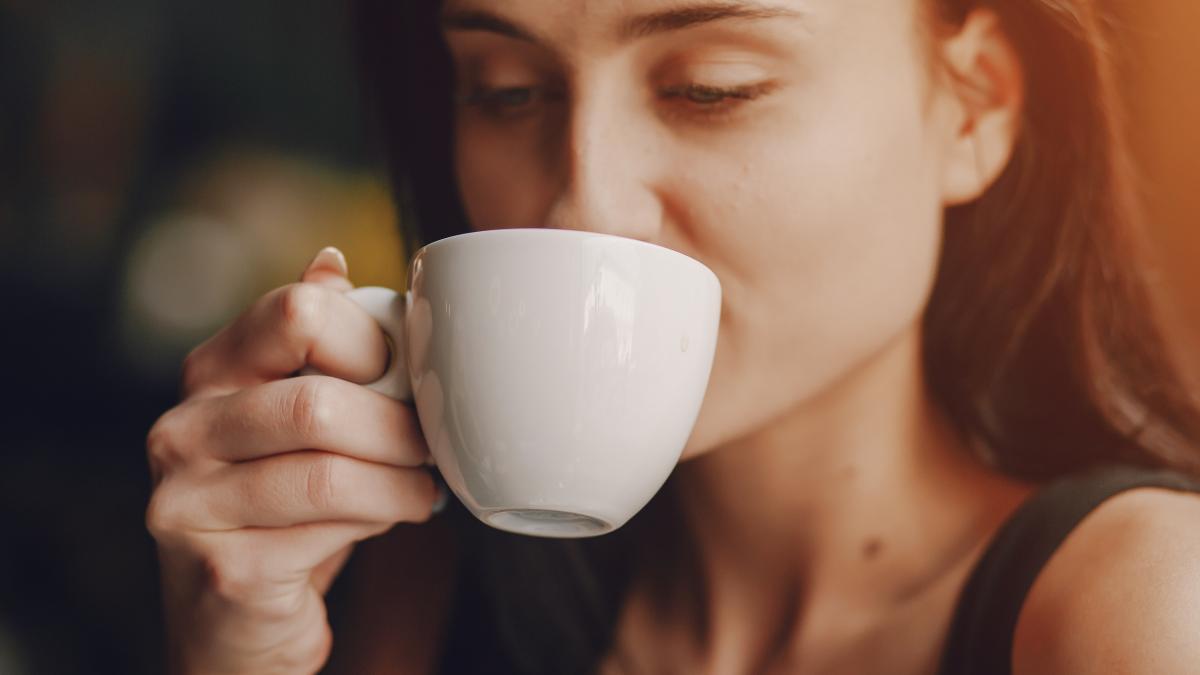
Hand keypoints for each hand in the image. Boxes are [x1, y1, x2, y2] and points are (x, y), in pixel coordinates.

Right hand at [145, 247, 440, 673]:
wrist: (236, 621)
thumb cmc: (281, 505)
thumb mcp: (291, 417)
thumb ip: (309, 343)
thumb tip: (331, 259)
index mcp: (210, 372)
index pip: (297, 313)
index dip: (371, 342)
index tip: (404, 375)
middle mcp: (183, 429)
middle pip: (319, 400)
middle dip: (398, 427)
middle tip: (430, 444)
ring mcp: (190, 501)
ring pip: (330, 470)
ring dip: (400, 481)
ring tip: (422, 488)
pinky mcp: (222, 566)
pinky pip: (330, 528)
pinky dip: (382, 519)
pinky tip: (393, 517)